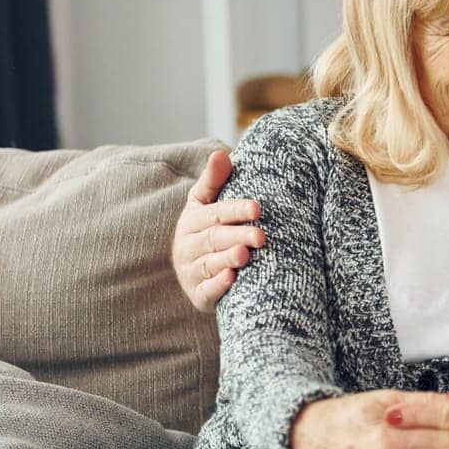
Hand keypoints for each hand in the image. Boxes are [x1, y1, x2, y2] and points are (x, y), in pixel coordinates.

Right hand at [172, 150, 264, 312]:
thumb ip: (213, 181)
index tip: (257, 208)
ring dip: (226, 259)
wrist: (195, 273)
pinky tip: (232, 279)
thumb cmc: (207, 231)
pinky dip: (217, 286)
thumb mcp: (205, 205)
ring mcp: (191, 272)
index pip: (214, 214)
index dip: (235, 210)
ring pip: (209, 264)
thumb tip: (221, 153)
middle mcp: (188, 246)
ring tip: (245, 255)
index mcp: (191, 221)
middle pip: (213, 239)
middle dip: (236, 236)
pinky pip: (206, 291)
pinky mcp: (198, 295)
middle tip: (260, 236)